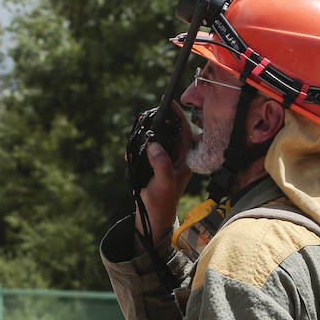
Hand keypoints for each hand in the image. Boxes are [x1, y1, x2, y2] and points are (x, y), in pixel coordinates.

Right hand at [136, 104, 193, 243]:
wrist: (153, 214)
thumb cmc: (163, 201)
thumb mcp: (164, 182)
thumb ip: (161, 163)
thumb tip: (154, 145)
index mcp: (186, 157)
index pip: (185, 130)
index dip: (178, 116)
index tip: (170, 104)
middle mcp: (179, 155)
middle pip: (172, 130)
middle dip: (161, 122)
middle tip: (150, 115)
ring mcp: (167, 158)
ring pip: (160, 137)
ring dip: (149, 134)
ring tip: (140, 131)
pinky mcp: (156, 162)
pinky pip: (150, 147)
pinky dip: (141, 145)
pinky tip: (132, 152)